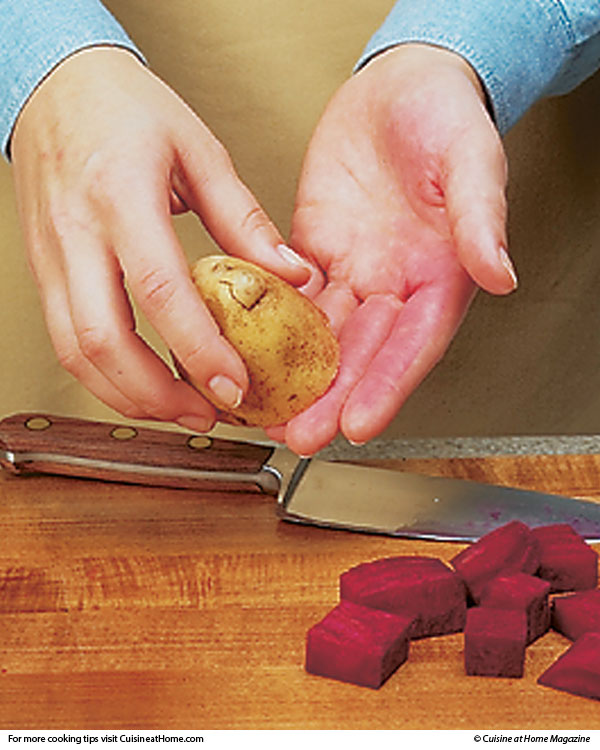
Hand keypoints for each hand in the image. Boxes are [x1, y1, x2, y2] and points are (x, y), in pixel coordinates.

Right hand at [10, 47, 309, 431]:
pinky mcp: (43, 272)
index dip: (197, 349)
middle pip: (102, 342)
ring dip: (129, 397)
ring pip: (76, 355)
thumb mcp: (199, 149)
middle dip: (157, 395)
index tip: (235, 385)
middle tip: (207, 413)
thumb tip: (291, 274)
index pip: (159, 290)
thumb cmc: (123, 106)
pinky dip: (106, 376)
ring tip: (181, 408)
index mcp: (121, 195)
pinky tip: (144, 383)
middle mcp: (76, 233)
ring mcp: (51, 258)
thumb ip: (245, 219)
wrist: (53, 85)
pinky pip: (67, 341)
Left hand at [270, 44, 515, 454]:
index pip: (414, 344)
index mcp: (440, 276)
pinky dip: (269, 323)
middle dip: (331, 397)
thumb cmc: (445, 115)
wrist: (399, 84)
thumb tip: (499, 274)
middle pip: (362, 354)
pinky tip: (248, 349)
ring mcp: (354, 272)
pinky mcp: (315, 251)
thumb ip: (482, 218)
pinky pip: (291, 295)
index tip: (359, 424)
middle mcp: (395, 285)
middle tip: (299, 436)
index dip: (387, 386)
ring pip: (322, 336)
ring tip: (268, 411)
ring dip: (295, 375)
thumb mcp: (473, 158)